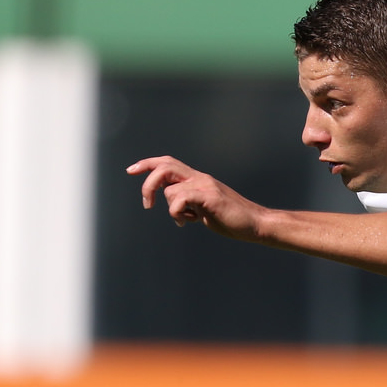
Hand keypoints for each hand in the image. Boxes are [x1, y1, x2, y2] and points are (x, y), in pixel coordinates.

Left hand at [126, 156, 264, 238]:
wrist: (256, 224)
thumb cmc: (232, 219)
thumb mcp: (205, 208)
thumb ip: (189, 202)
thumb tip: (174, 206)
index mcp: (197, 179)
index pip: (167, 162)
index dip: (146, 164)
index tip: (131, 170)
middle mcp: (199, 177)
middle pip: (163, 166)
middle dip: (147, 183)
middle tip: (147, 204)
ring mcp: (205, 185)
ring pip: (170, 190)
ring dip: (171, 209)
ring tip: (185, 220)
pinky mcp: (209, 197)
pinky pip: (181, 199)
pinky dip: (177, 212)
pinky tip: (188, 222)